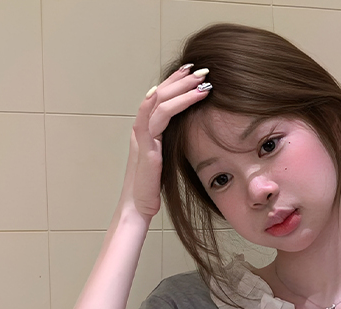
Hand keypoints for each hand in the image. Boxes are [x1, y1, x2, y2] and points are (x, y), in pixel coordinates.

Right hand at [124, 66, 210, 220]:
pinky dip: (174, 102)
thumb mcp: (163, 163)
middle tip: (201, 69)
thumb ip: (169, 147)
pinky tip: (189, 94)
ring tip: (202, 78)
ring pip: (159, 100)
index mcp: (146, 132)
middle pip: (159, 93)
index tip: (193, 74)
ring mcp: (142, 136)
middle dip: (181, 79)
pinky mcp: (146, 146)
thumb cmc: (150, 190)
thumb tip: (188, 138)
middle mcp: (142, 129)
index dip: (175, 84)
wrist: (138, 208)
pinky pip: (158, 117)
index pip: (160, 100)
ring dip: (182, 87)